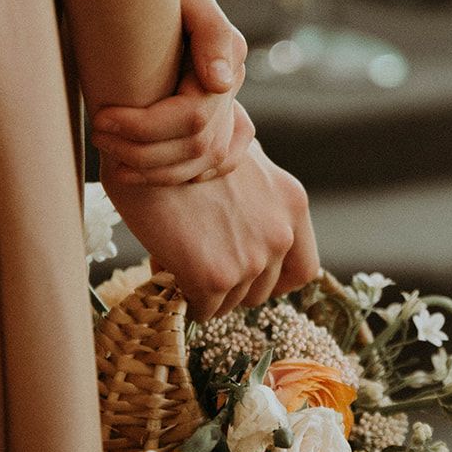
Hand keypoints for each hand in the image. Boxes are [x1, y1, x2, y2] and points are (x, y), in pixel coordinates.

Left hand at [89, 0, 251, 184]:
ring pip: (203, 162)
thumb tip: (219, 83)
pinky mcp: (220, 118)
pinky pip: (217, 164)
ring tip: (111, 156)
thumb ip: (209, 27)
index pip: (191, 117)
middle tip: (97, 135)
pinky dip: (183, 174)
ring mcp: (230, 104)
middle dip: (142, 150)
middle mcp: (229, 84)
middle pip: (197, 146)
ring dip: (155, 170)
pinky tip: (145, 171)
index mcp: (224, 55)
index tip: (102, 118)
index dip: (145, 128)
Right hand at [100, 139, 320, 319]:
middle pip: (263, 291)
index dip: (274, 279)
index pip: (304, 270)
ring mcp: (251, 258)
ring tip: (179, 258)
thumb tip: (242, 224)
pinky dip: (186, 299)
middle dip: (233, 283)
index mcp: (292, 202)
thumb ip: (256, 193)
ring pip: (232, 302)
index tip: (249, 276)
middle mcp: (280, 233)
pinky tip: (167, 270)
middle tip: (200, 261)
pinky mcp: (215, 276)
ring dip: (207, 290)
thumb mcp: (240, 156)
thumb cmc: (184, 142)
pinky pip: (204, 310)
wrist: (147, 142)